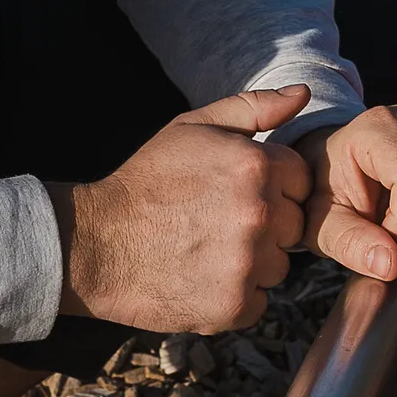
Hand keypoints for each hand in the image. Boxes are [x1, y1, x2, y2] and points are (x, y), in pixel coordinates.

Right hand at [50, 86, 312, 332]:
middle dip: (267, 226)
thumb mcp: (193, 129)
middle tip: (218, 223)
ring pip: (280, 266)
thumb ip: (253, 109)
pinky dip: (237, 296)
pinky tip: (202, 277)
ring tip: (207, 250)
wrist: (93, 244)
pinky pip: (260, 301)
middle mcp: (259, 212)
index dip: (273, 187)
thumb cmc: (146, 182)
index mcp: (255, 165)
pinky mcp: (236, 303)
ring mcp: (248, 261)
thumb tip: (303, 93)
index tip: (236, 193)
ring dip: (254, 263)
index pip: (301, 181)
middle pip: (295, 226)